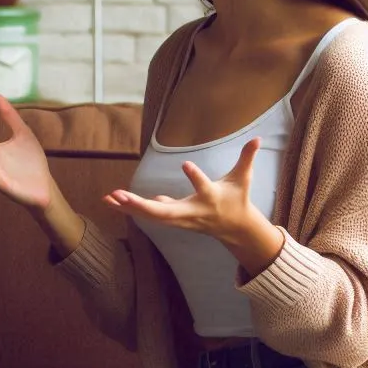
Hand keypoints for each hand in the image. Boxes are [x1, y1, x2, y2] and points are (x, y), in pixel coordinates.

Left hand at [104, 137, 261, 244]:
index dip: (196, 177)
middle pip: (165, 212)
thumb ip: (247, 158)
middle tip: (121, 195)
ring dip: (129, 207)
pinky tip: (110, 201)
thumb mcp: (243, 179)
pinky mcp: (171, 220)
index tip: (186, 164)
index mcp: (210, 198)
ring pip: (151, 216)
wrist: (235, 229)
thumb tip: (258, 138)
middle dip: (143, 205)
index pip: (203, 188)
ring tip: (109, 197)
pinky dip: (129, 209)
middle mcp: (191, 211)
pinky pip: (147, 216)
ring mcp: (180, 219)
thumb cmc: (237, 199)